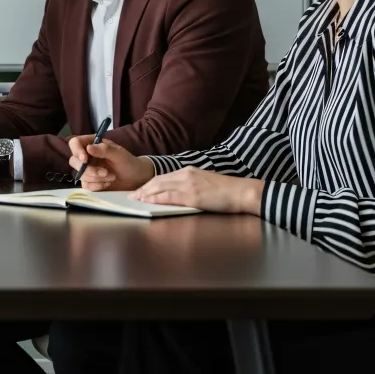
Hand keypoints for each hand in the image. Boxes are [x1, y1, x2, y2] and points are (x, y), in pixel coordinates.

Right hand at [68, 136, 154, 191]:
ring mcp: (88, 170)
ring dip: (96, 178)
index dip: (76, 150)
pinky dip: (97, 186)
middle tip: (105, 172)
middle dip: (89, 169)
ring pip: (80, 175)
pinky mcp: (90, 182)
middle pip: (74, 161)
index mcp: (92, 144)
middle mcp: (87, 156)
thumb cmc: (129, 162)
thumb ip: (105, 150)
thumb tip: (88, 148)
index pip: (75, 143)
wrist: (136, 179)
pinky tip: (108, 184)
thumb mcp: (119, 154)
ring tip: (112, 176)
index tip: (85, 159)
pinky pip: (86, 185)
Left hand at [131, 167, 263, 214]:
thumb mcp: (205, 182)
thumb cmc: (227, 190)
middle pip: (157, 181)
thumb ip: (191, 184)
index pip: (163, 177)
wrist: (242, 191)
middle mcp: (186, 174)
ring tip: (135, 200)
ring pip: (160, 187)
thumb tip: (178, 192)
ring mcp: (188, 184)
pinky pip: (169, 196)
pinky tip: (148, 202)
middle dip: (143, 189)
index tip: (139, 190)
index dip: (149, 184)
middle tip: (132, 196)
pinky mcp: (192, 195)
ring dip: (145, 194)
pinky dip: (156, 199)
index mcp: (189, 171)